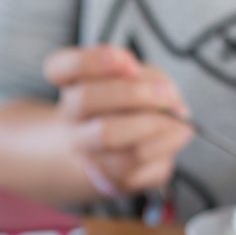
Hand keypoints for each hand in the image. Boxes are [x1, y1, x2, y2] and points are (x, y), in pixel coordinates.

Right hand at [44, 45, 193, 194]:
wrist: (118, 156)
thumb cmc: (129, 109)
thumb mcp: (139, 81)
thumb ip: (146, 76)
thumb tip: (162, 91)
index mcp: (73, 85)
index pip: (58, 67)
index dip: (90, 61)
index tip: (127, 62)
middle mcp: (72, 117)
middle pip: (84, 99)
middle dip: (132, 92)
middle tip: (165, 93)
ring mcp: (87, 149)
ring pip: (107, 133)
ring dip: (151, 121)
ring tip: (178, 116)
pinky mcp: (111, 174)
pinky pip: (135, 158)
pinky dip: (166, 142)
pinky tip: (177, 133)